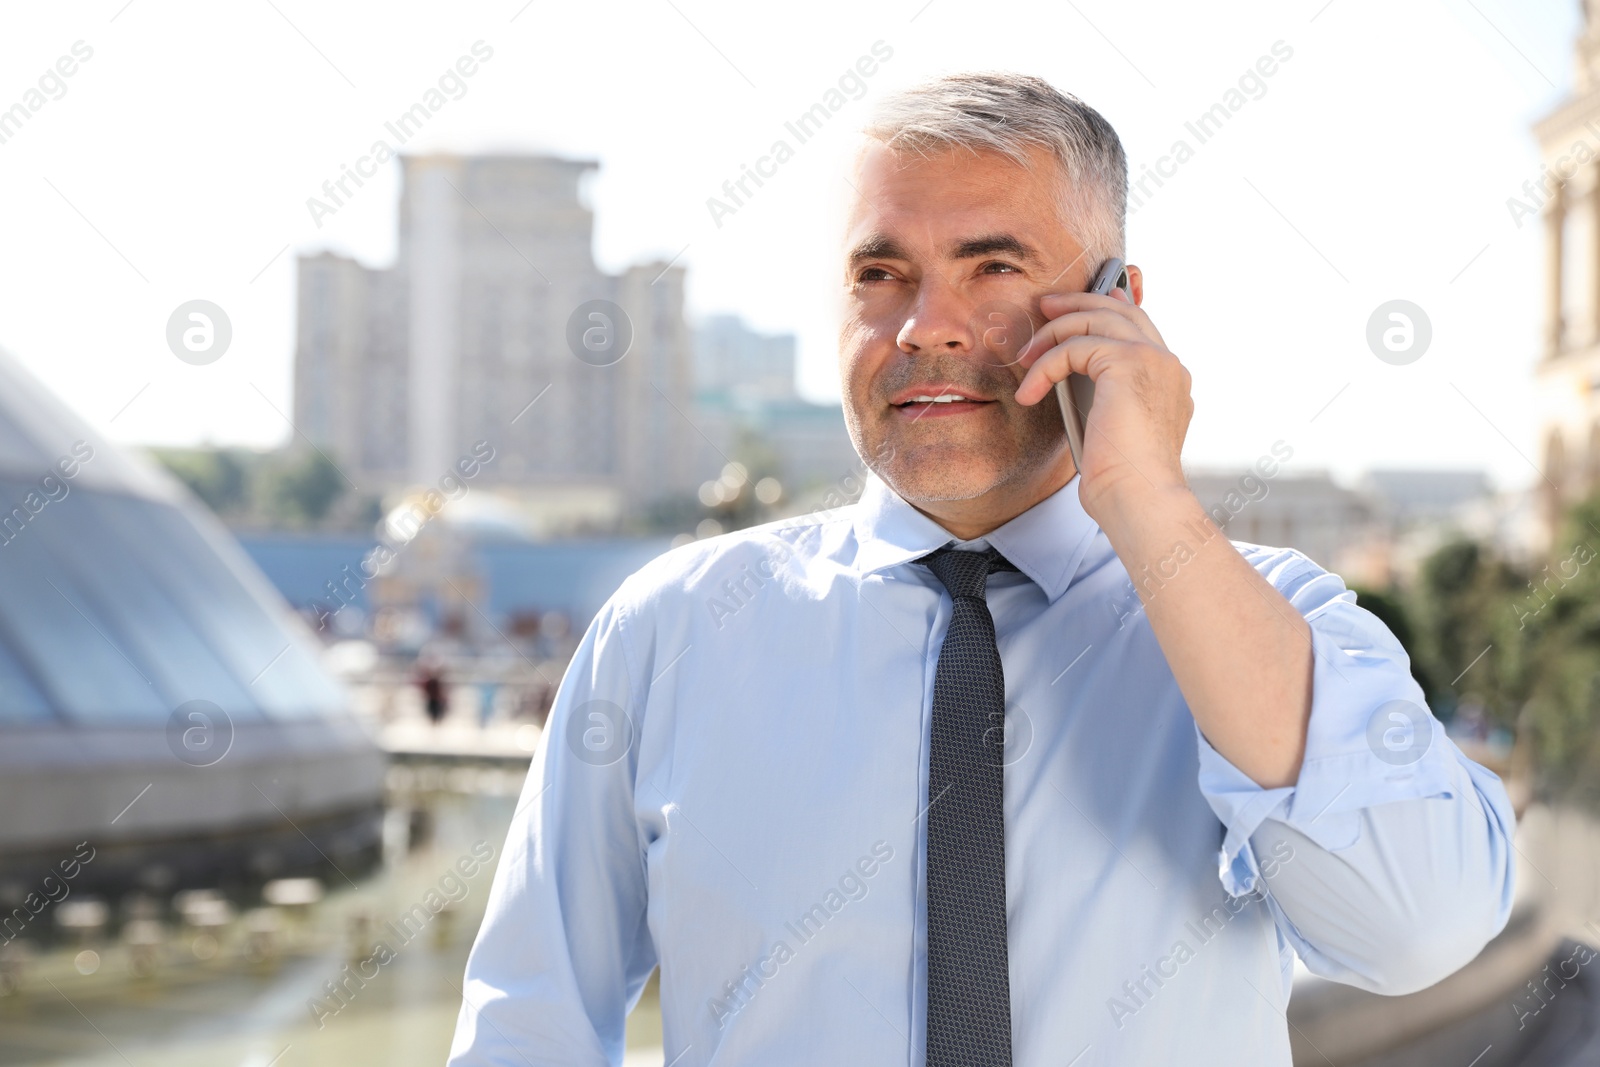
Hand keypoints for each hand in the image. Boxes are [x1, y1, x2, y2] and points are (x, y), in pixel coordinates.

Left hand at [1013, 287, 1192, 521]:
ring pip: (1096, 319)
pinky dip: (1045, 366)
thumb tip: (1072, 383)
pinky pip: (1074, 346)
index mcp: (1169, 379)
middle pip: (1120, 310)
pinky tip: (1030, 392)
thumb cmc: (1123, 481)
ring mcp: (1152, 359)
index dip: (1112, 307)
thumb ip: (1105, 398)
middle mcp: (1166, 364)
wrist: (1140, 498)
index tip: (1085, 301)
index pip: (1140, 328)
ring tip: (1025, 355)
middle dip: (1080, 301)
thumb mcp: (1112, 430)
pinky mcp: (1128, 363)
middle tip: (1046, 306)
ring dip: (1054, 333)